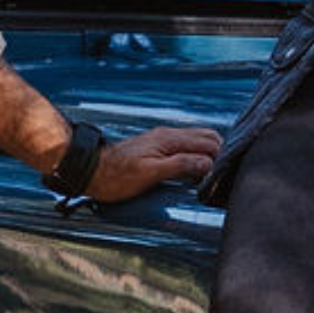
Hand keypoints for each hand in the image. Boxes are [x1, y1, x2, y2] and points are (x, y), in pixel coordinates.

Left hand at [85, 125, 220, 201]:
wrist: (91, 171)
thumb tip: (208, 163)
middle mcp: (169, 135)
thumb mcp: (150, 173)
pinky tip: (194, 170)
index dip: (220, 157)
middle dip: (219, 153)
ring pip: (198, 140)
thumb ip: (181, 165)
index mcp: (170, 139)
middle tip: (221, 174)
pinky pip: (186, 146)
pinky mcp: (158, 148)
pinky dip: (197, 155)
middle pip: (207, 137)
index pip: (208, 141)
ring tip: (210, 174)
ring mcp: (164, 140)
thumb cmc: (117, 176)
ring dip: (208, 154)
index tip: (222, 175)